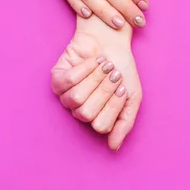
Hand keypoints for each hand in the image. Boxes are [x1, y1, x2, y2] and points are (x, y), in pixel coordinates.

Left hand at [51, 29, 142, 149]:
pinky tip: (94, 61)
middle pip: (87, 113)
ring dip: (95, 78)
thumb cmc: (123, 68)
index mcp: (98, 117)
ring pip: (76, 98)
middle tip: (114, 74)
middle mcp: (80, 110)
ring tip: (105, 65)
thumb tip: (113, 148)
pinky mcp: (57, 79)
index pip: (101, 126)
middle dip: (104, 91)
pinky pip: (68, 81)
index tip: (122, 87)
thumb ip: (125, 124)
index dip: (113, 106)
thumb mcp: (132, 97)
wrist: (113, 41)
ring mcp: (66, 95)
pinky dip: (84, 69)